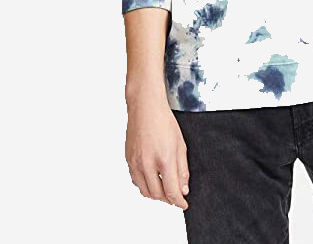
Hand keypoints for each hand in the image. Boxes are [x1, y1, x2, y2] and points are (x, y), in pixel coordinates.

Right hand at [125, 84, 189, 209]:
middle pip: (157, 195)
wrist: (145, 107)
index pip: (172, 192)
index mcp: (164, 159)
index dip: (179, 202)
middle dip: (168, 199)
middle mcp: (147, 164)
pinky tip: (152, 179)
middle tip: (175, 196)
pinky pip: (136, 181)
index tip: (184, 204)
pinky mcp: (128, 160)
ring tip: (164, 189)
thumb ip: (182, 169)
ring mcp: (135, 163)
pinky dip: (144, 185)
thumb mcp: (181, 145)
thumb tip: (183, 190)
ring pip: (145, 191)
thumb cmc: (164, 121)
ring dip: (156, 194)